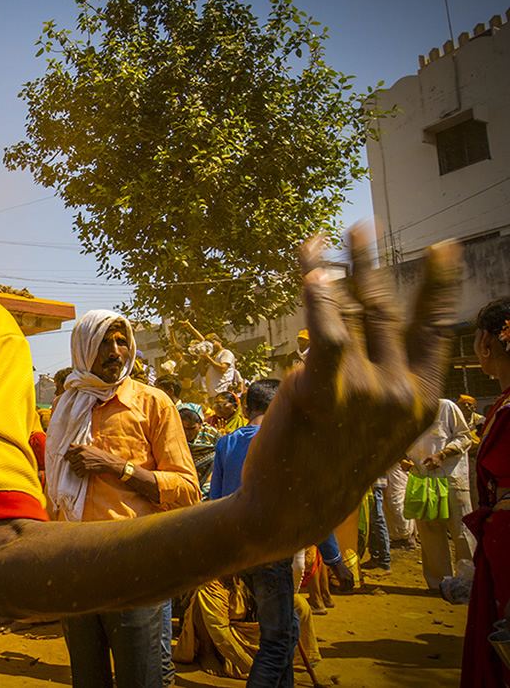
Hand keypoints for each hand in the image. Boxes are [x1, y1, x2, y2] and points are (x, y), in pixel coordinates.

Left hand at [63, 443, 122, 477]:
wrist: (107, 462)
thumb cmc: (99, 454)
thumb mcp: (89, 448)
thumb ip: (78, 446)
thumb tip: (70, 444)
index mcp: (82, 448)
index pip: (69, 451)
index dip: (66, 455)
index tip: (65, 458)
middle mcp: (81, 455)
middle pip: (71, 461)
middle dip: (74, 463)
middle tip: (78, 464)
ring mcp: (83, 462)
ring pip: (73, 468)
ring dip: (76, 469)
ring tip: (81, 469)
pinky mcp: (85, 470)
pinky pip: (77, 473)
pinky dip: (79, 474)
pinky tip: (83, 473)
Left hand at [236, 225, 460, 554]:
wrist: (293, 508)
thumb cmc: (331, 462)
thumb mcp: (373, 424)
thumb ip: (378, 375)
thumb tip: (357, 318)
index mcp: (422, 398)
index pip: (434, 328)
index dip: (438, 284)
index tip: (442, 248)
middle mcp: (401, 392)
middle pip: (386, 309)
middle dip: (370, 262)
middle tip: (360, 227)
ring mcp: (366, 393)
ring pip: (348, 313)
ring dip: (329, 270)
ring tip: (314, 241)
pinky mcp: (324, 393)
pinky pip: (326, 332)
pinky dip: (317, 298)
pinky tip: (309, 271)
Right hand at [329, 560, 354, 592]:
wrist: (335, 562)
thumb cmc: (339, 566)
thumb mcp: (345, 571)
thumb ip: (346, 575)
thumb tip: (345, 579)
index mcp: (351, 575)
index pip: (352, 584)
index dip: (348, 588)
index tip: (344, 588)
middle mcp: (350, 577)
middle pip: (350, 587)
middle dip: (345, 589)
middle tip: (340, 589)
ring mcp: (346, 578)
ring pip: (346, 588)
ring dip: (342, 590)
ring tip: (338, 589)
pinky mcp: (342, 579)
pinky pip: (342, 587)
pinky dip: (340, 589)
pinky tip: (337, 589)